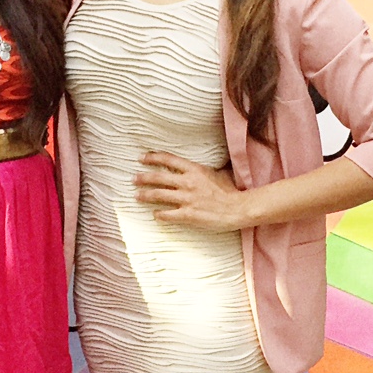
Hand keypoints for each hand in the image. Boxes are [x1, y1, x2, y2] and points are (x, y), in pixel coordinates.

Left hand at [133, 152, 247, 231]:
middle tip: (133, 179)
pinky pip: (168, 214)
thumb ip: (204, 170)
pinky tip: (155, 214)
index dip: (152, 157)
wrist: (239, 208)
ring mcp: (187, 199)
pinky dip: (159, 214)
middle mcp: (188, 182)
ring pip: (159, 195)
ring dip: (145, 195)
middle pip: (158, 177)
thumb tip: (200, 167)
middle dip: (143, 177)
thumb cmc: (231, 191)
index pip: (168, 160)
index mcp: (195, 170)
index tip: (141, 158)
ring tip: (137, 196)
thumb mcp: (218, 173)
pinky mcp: (188, 215)